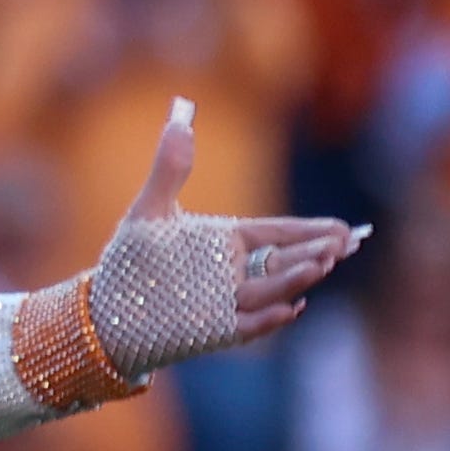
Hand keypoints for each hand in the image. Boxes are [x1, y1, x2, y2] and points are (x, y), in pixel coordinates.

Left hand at [91, 101, 357, 375]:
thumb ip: (169, 168)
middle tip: (343, 245)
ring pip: (270, 290)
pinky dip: (269, 319)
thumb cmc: (130, 261)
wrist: (105, 312)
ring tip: (321, 264)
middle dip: (313, 253)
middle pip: (282, 262)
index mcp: (227, 243)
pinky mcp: (214, 330)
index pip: (276, 235)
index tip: (344, 229)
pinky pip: (248, 326)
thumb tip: (179, 120)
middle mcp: (235, 274)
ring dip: (296, 279)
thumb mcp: (150, 212)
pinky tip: (292, 308)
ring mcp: (228, 304)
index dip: (310, 232)